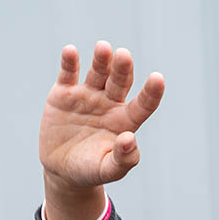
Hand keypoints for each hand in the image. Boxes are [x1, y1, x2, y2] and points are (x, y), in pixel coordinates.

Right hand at [39, 42, 164, 194]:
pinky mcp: (64, 93)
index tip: (157, 78)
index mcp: (125, 120)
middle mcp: (109, 102)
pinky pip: (68, 73)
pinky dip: (69, 62)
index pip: (144, 103)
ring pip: (98, 72)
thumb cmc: (90, 170)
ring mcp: (87, 95)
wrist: (61, 169)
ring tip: (104, 48)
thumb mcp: (108, 171)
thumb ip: (123, 159)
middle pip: (120, 81)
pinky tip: (70, 51)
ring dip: (101, 60)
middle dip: (122, 68)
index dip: (151, 91)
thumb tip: (129, 138)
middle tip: (124, 56)